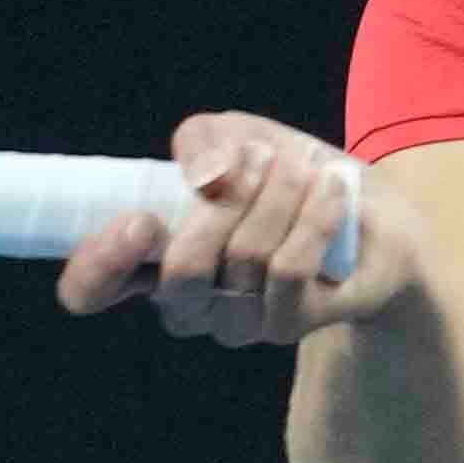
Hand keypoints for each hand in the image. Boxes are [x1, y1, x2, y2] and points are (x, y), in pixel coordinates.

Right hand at [55, 112, 406, 353]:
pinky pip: (289, 269)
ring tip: (301, 166)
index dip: (100, 263)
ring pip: (243, 260)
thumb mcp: (236, 138)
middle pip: (181, 274)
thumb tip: (204, 174)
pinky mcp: (290, 324)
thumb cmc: (286, 177)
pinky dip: (312, 216)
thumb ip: (203, 141)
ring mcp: (237, 321)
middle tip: (258, 160)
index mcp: (151, 260)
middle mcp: (187, 302)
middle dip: (225, 202)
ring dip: (277, 194)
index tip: (140, 220)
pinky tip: (331, 188)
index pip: (90, 289)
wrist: (372, 214)